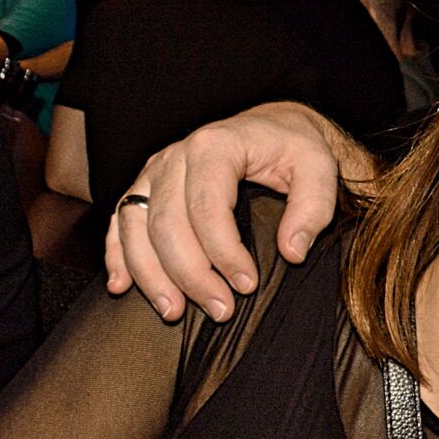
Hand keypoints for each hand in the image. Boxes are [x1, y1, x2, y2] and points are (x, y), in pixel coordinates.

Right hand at [104, 103, 346, 321]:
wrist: (273, 127)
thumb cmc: (294, 148)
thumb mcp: (319, 169)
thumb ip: (312, 209)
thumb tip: (291, 252)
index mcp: (216, 146)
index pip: (207, 207)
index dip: (224, 253)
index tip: (247, 285)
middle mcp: (176, 156)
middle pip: (168, 223)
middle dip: (191, 274)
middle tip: (221, 309)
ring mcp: (156, 171)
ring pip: (136, 226)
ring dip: (151, 274)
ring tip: (174, 311)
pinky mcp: (146, 187)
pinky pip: (121, 222)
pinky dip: (118, 256)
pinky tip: (122, 286)